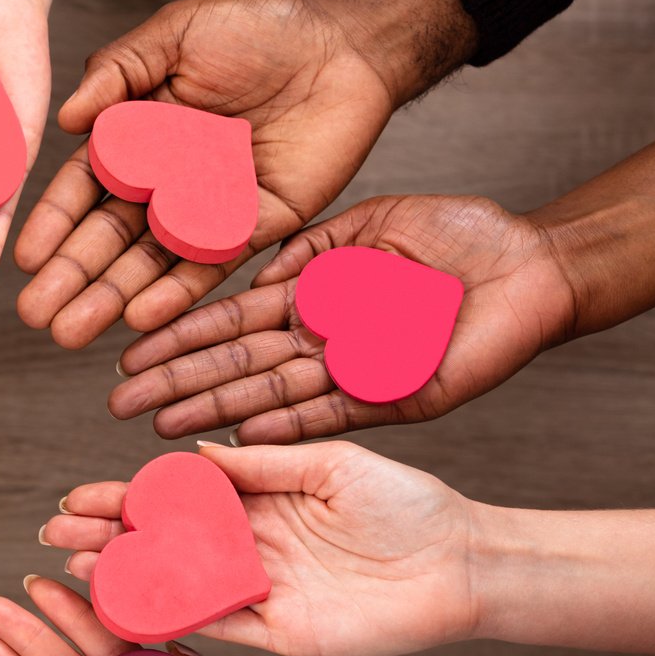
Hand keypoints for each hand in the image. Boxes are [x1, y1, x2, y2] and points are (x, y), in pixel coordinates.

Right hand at [15, 0, 397, 347]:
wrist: (345, 45)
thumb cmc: (261, 29)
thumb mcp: (176, 33)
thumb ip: (117, 70)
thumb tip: (65, 119)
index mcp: (138, 139)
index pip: (84, 189)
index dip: (55, 223)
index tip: (28, 258)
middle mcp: (165, 183)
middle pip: (108, 238)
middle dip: (72, 278)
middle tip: (37, 316)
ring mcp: (207, 212)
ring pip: (149, 263)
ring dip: (110, 298)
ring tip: (72, 332)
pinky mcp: (254, 229)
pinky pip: (209, 268)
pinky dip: (175, 295)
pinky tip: (139, 319)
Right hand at [42, 442, 480, 655]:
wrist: (464, 564)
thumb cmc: (409, 505)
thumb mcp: (331, 465)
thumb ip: (262, 462)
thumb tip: (193, 454)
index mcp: (259, 501)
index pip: (175, 498)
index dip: (124, 497)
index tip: (78, 496)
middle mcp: (249, 547)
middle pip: (160, 542)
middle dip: (105, 536)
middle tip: (53, 534)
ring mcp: (258, 591)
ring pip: (175, 585)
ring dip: (123, 577)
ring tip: (73, 566)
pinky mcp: (277, 634)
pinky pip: (213, 627)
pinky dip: (169, 620)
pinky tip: (125, 608)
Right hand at [109, 196, 576, 441]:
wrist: (534, 262)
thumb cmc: (460, 234)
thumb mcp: (369, 223)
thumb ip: (308, 251)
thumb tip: (249, 282)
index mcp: (312, 299)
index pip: (230, 322)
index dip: (179, 337)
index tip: (129, 352)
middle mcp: (322, 343)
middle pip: (235, 365)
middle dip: (176, 385)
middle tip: (119, 404)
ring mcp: (353, 374)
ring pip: (268, 394)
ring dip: (213, 412)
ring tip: (159, 427)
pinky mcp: (392, 399)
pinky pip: (328, 415)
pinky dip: (284, 424)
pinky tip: (239, 432)